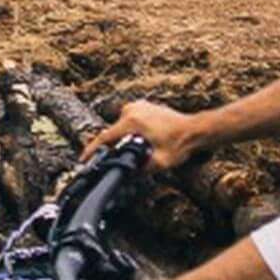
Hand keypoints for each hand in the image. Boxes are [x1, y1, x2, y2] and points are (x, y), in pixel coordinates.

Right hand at [94, 97, 208, 171]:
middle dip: (114, 147)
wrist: (196, 130)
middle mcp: (132, 110)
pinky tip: (144, 140)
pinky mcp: (143, 106)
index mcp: (132, 122)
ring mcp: (138, 106)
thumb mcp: (160, 163)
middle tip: (121, 159)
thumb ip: (140, 170)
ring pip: (121, 127)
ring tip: (140, 149)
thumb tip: (124, 174)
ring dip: (124, 139)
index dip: (92, 150)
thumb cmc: (181, 143)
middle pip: (113, 132)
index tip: (84, 159)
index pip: (105, 137)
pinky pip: (130, 121)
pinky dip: (132, 131)